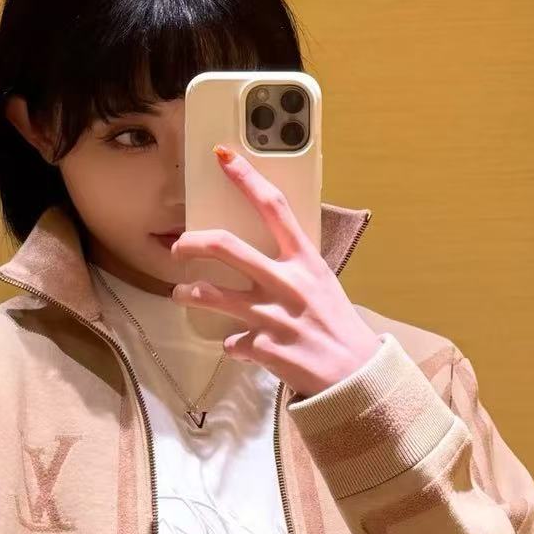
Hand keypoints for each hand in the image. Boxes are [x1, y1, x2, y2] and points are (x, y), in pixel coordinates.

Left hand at [170, 143, 382, 399]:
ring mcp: (272, 317)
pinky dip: (233, 343)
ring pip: (211, 295)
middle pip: (226, 247)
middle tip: (178, 247)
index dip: (246, 179)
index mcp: (305, 261)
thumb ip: (292, 269)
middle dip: (192, 242)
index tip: (223, 157)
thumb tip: (263, 258)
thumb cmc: (338, 327)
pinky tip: (238, 345)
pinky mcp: (264, 348)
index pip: (273, 208)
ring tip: (182, 293)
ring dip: (190, 293)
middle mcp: (286, 283)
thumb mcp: (322, 285)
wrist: (355, 376)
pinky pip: (232, 342)